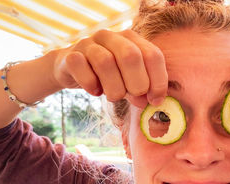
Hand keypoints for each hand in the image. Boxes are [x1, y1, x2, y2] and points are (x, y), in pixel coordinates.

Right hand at [52, 29, 167, 107]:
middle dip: (137, 84)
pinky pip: (81, 67)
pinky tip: (94, 91)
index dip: (158, 81)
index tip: (155, 101)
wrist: (72, 71)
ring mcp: (89, 43)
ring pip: (105, 62)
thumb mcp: (129, 81)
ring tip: (113, 96)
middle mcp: (111, 36)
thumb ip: (142, 88)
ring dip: (114, 88)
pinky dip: (90, 84)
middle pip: (131, 56)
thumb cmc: (108, 77)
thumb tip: (152, 101)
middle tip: (134, 98)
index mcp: (131, 39)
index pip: (153, 55)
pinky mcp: (70, 55)